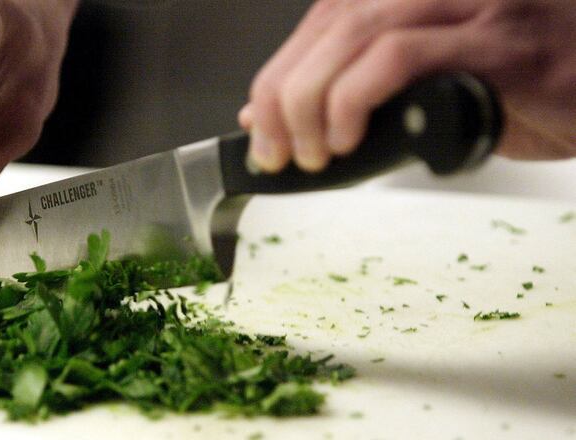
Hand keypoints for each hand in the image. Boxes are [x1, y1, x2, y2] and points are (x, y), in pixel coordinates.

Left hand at [240, 0, 575, 172]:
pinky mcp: (498, 43)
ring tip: (310, 154)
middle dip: (282, 95)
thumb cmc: (515, 90)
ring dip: (313, 100)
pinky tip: (347, 139)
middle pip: (330, 23)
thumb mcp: (419, 91)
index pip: (321, 21)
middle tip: (276, 152)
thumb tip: (272, 116)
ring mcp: (469, 7)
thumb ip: (348, 94)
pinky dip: (356, 98)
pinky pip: (403, 56)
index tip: (257, 129)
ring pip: (358, 32)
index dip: (275, 76)